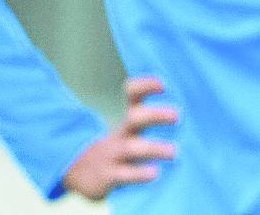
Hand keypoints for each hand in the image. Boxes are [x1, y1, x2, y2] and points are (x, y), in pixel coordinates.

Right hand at [62, 76, 176, 199]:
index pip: (130, 93)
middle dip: (155, 115)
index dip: (145, 86)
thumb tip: (181, 96)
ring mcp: (110, 153)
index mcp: (122, 116)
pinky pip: (124, 174)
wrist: (78, 173)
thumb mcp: (124, 125)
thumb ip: (145, 112)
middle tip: (177, 115)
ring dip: (154, 148)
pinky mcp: (107, 175)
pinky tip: (154, 172)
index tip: (163, 85)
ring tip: (174, 151)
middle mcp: (117, 132)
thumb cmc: (113, 143)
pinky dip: (139, 173)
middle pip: (134, 118)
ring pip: (132, 148)